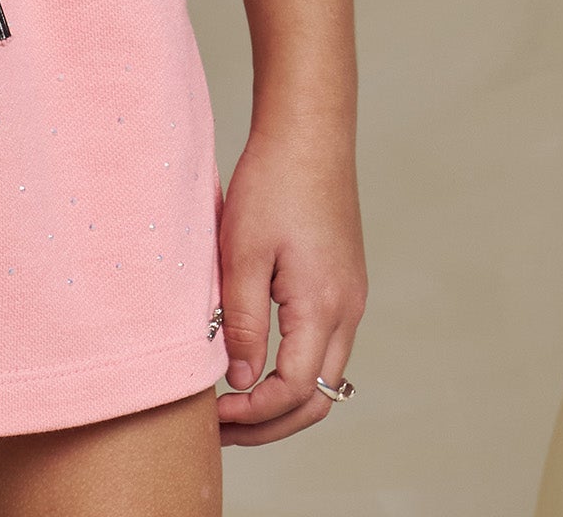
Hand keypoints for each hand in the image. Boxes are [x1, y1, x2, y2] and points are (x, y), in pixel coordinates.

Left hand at [214, 121, 366, 445]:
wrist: (309, 132)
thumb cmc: (272, 183)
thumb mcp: (243, 253)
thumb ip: (242, 322)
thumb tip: (239, 380)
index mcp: (324, 307)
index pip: (293, 392)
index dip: (252, 414)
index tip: (212, 414)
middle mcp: (348, 311)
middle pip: (316, 398)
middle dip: (269, 423)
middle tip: (221, 429)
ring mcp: (350, 298)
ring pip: (323, 377)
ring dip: (282, 400)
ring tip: (233, 404)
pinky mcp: (343, 284)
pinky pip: (324, 347)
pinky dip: (293, 370)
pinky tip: (256, 362)